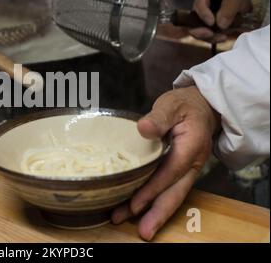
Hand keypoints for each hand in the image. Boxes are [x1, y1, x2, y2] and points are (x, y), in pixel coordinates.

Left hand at [111, 86, 220, 240]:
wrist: (201, 108)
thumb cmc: (184, 105)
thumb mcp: (171, 104)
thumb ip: (159, 117)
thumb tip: (144, 128)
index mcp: (191, 146)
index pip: (170, 172)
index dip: (153, 189)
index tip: (135, 204)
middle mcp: (192, 163)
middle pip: (175, 193)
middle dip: (157, 214)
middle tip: (142, 232)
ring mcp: (187, 170)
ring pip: (173, 196)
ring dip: (155, 213)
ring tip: (139, 229)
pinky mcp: (179, 172)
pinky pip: (169, 190)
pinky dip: (156, 202)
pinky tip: (139, 210)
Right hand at [190, 0, 251, 42]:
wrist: (243, 8)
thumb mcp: (236, 0)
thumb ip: (229, 9)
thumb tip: (220, 24)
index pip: (199, 5)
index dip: (203, 14)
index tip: (211, 22)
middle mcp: (200, 10)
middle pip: (193, 22)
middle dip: (200, 31)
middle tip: (210, 34)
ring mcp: (202, 22)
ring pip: (199, 32)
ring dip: (209, 37)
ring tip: (222, 37)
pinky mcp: (208, 30)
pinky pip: (207, 37)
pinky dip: (215, 39)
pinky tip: (224, 38)